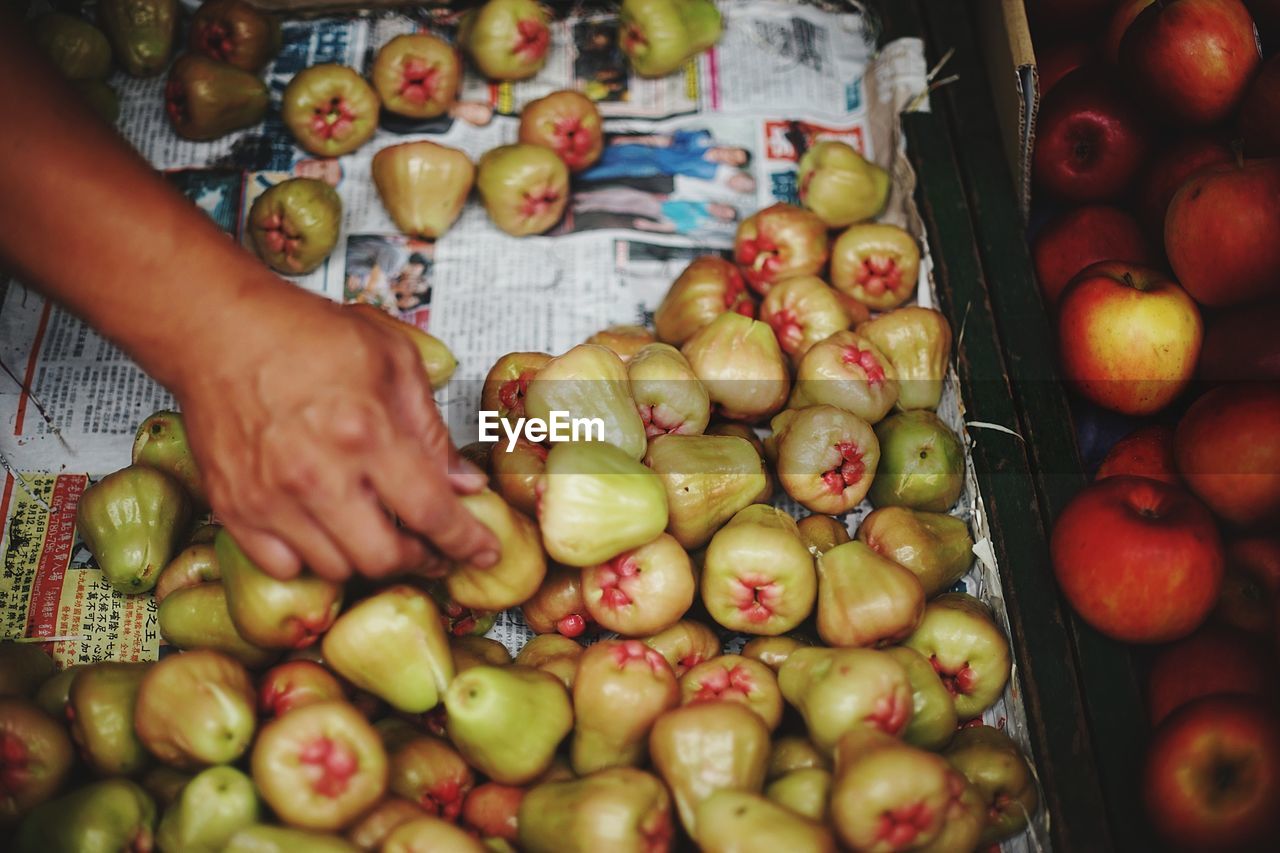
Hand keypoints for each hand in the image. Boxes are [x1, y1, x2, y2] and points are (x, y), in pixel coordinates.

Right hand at [174, 281, 499, 580]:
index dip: (466, 542)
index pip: (432, 512)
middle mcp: (318, 474)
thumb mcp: (394, 361)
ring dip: (366, 559)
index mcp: (366, 433)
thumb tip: (464, 484)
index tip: (484, 552)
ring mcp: (271, 497)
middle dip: (420, 560)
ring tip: (378, 531)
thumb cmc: (307, 335)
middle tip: (432, 547)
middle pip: (384, 558)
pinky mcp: (234, 507)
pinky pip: (283, 567)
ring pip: (336, 569)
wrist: (220, 328)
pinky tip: (326, 530)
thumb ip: (431, 429)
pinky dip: (311, 559)